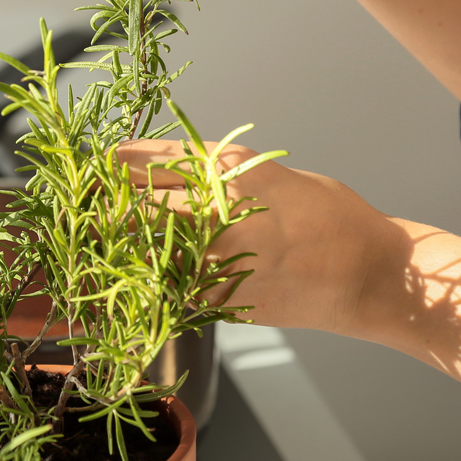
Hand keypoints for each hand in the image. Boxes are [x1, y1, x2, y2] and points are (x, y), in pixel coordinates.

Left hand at [116, 138, 408, 335]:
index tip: (102, 161)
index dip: (123, 161)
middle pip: (141, 202)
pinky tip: (138, 275)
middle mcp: (218, 212)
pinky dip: (153, 279)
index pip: (158, 161)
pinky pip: (174, 287)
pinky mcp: (223, 299)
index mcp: (234, 172)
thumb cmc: (333, 218)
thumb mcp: (278, 177)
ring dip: (123, 240)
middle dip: (110, 199)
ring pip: (149, 248)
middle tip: (87, 198)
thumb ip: (231, 177)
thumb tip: (186, 177)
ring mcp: (218, 259)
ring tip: (100, 235)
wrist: (372, 275)